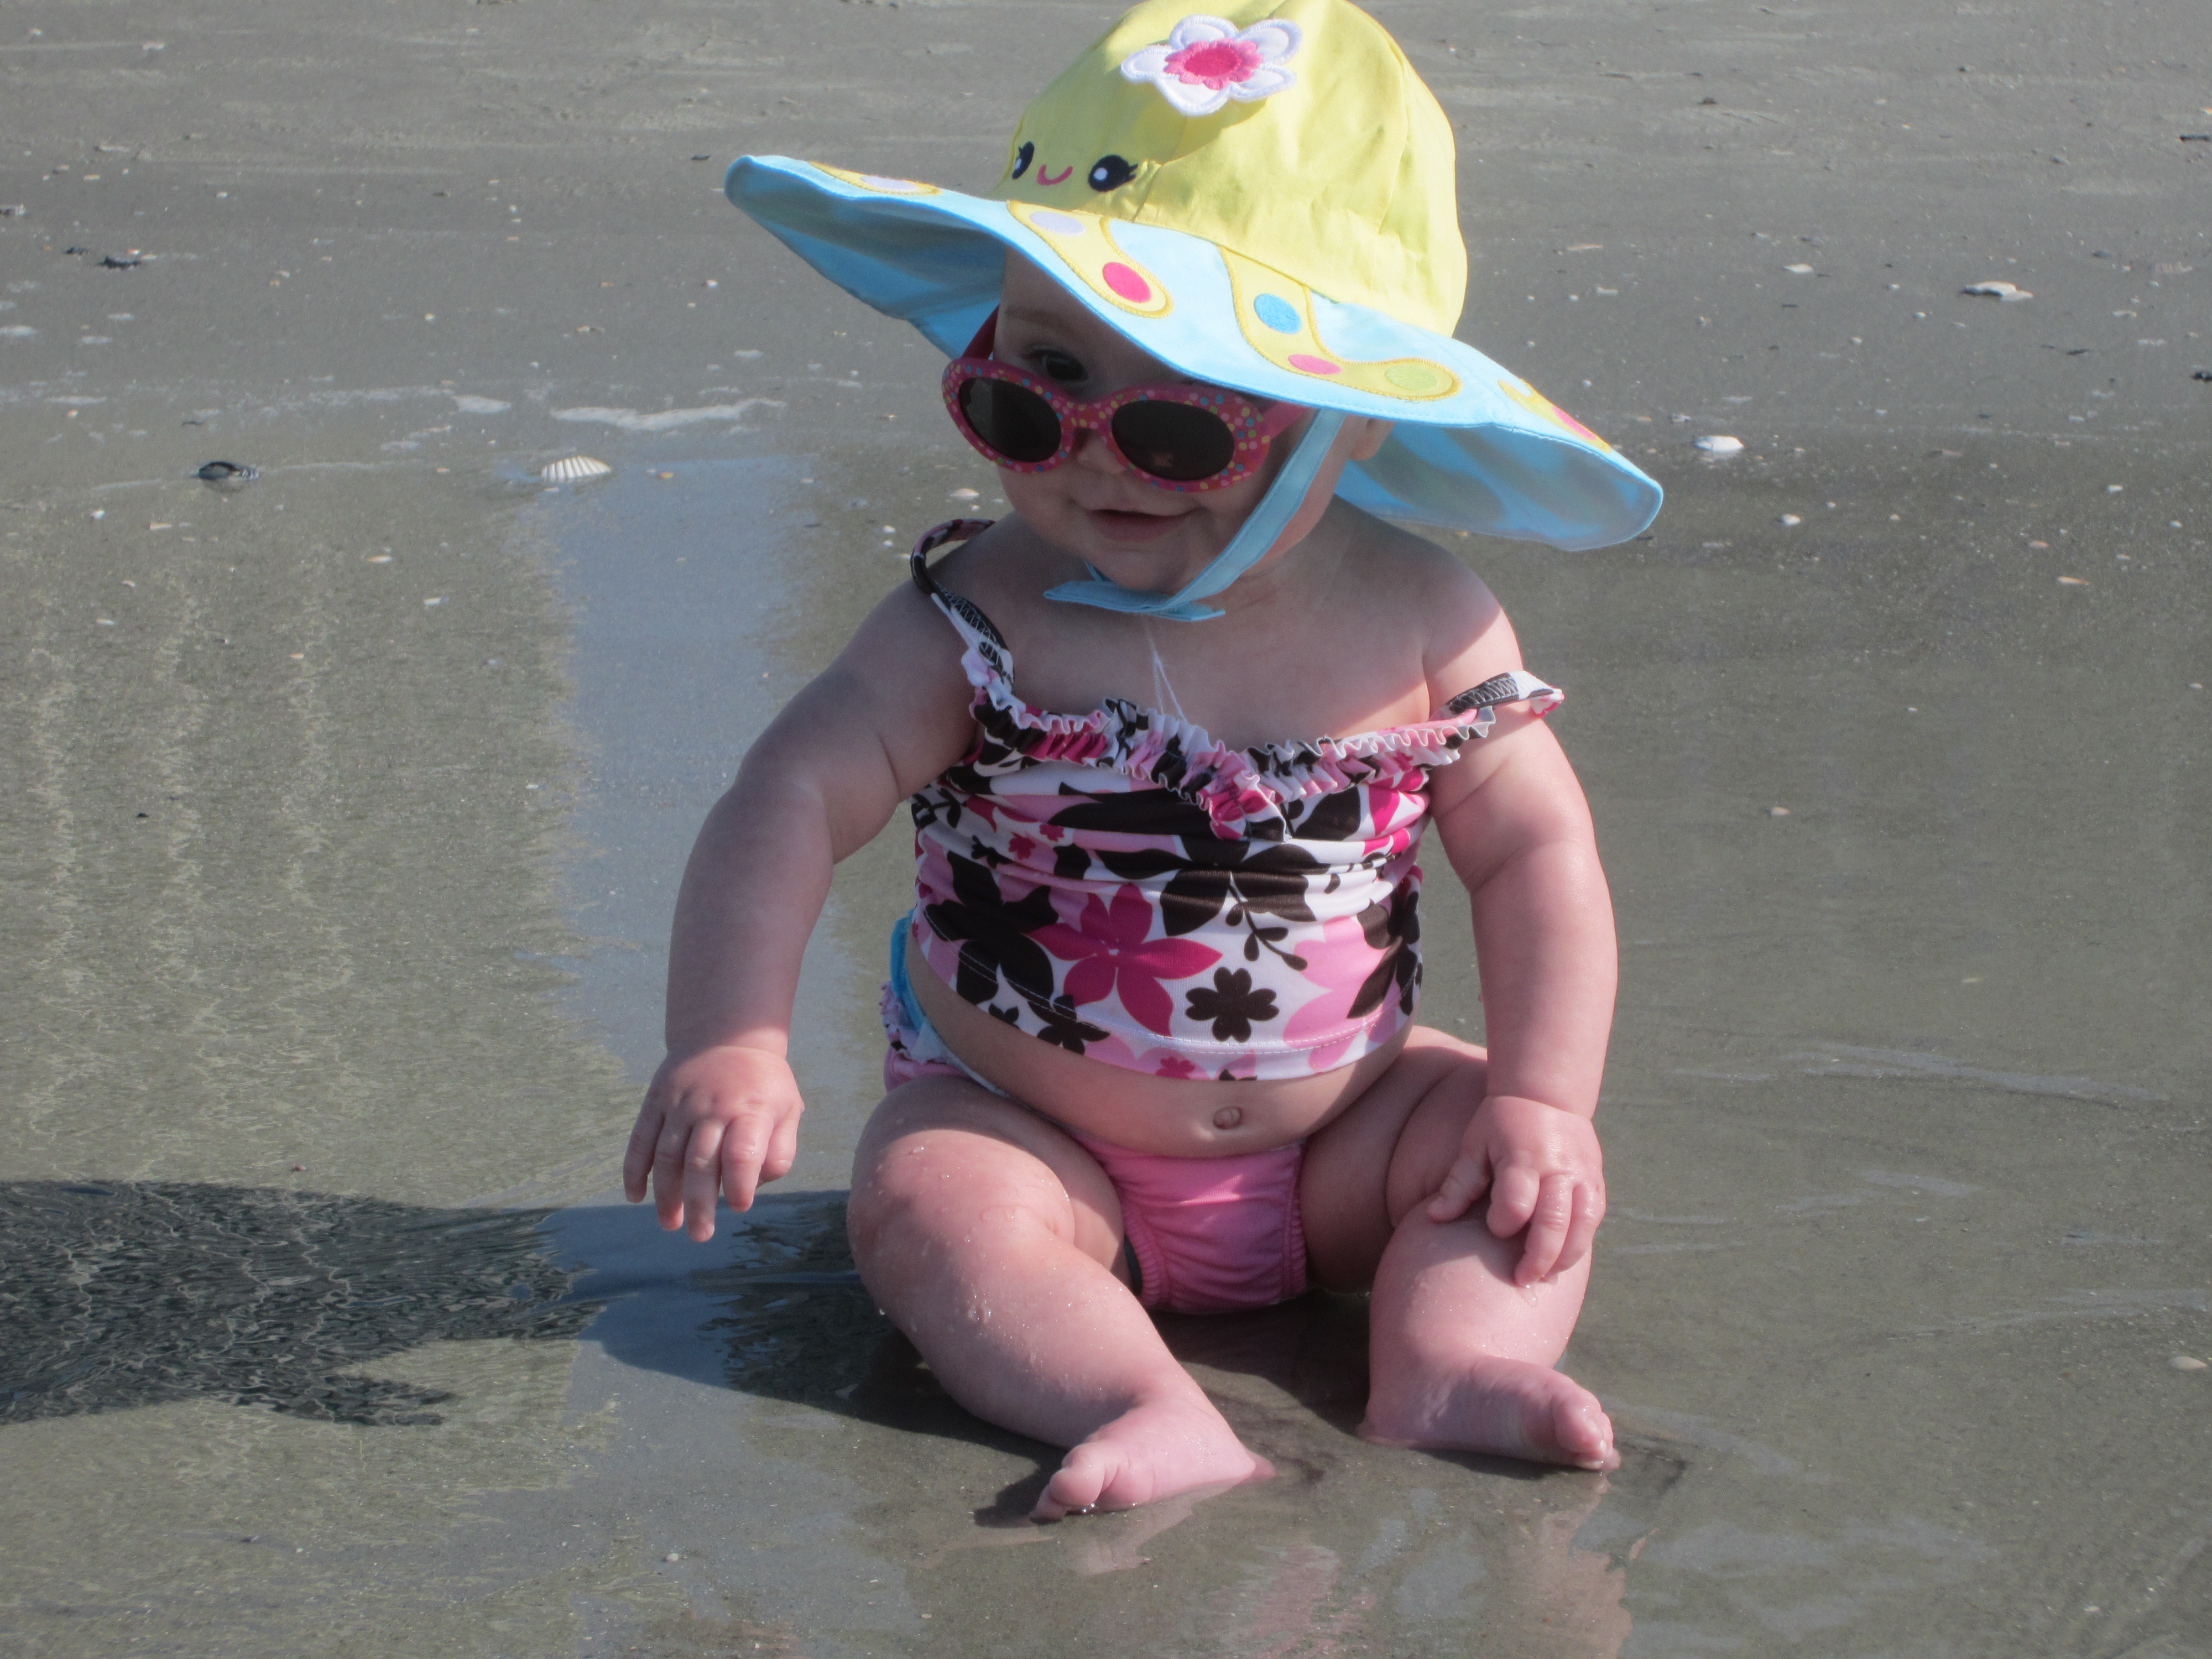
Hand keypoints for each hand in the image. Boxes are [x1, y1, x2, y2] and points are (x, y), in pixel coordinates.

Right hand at [623, 1044, 803, 1240]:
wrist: (729, 1034)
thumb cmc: (763, 1084)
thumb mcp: (788, 1109)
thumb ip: (781, 1149)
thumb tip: (757, 1184)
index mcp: (751, 1110)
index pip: (742, 1154)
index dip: (740, 1184)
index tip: (738, 1207)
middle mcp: (713, 1107)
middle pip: (701, 1162)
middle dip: (699, 1204)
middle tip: (700, 1235)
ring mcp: (681, 1103)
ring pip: (667, 1155)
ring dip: (665, 1194)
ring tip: (670, 1224)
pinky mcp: (657, 1100)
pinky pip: (641, 1138)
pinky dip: (634, 1169)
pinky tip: (635, 1196)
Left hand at [1424, 1094, 1604, 1284]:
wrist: (1547, 1093)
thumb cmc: (1501, 1121)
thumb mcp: (1475, 1144)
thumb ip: (1458, 1183)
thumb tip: (1434, 1218)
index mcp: (1524, 1158)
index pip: (1516, 1205)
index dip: (1502, 1224)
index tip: (1493, 1227)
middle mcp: (1558, 1168)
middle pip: (1554, 1223)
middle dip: (1538, 1258)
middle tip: (1521, 1280)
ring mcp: (1582, 1174)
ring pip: (1583, 1226)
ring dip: (1565, 1257)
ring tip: (1546, 1276)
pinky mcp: (1596, 1179)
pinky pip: (1595, 1217)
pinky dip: (1581, 1240)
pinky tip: (1564, 1255)